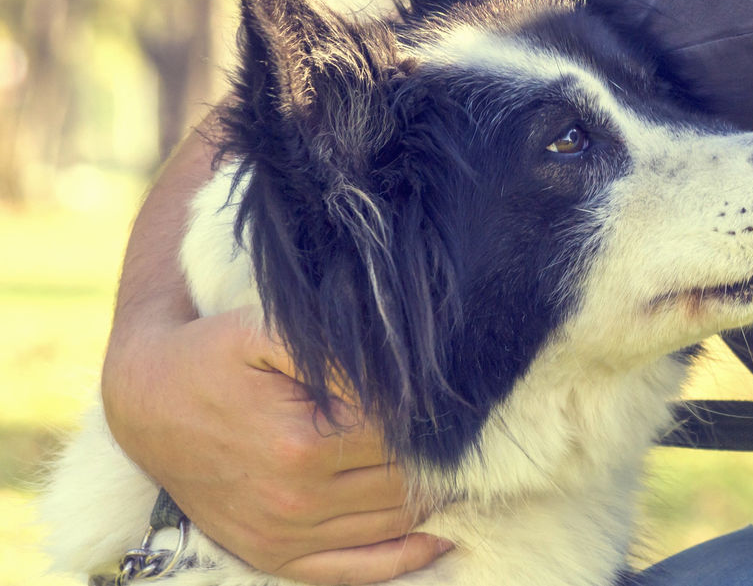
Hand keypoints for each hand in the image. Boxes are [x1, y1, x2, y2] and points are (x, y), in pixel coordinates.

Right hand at [102, 306, 450, 583]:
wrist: (145, 401)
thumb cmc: (214, 355)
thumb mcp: (269, 331)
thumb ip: (340, 351)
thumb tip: (406, 376)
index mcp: (302, 444)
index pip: (404, 436)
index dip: (434, 416)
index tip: (451, 398)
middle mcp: (296, 499)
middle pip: (406, 483)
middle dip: (441, 456)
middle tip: (466, 432)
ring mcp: (285, 535)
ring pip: (393, 525)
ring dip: (433, 499)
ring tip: (456, 467)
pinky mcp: (274, 556)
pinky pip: (358, 570)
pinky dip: (407, 555)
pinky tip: (442, 534)